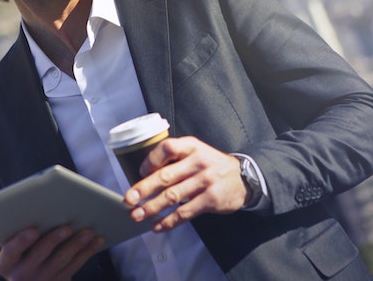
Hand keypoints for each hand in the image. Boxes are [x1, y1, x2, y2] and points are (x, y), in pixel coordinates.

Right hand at [0, 225, 103, 279]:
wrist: (28, 276)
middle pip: (39, 256)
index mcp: (6, 262)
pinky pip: (74, 267)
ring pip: (60, 262)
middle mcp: (20, 276)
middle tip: (67, 226)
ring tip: (88, 231)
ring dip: (76, 245)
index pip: (11, 251)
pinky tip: (96, 240)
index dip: (22, 241)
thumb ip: (25, 226)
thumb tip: (49, 203)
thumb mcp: (16, 242)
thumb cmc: (23, 246)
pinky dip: (87, 252)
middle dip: (54, 240)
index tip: (34, 229)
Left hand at [124, 136, 247, 231]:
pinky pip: (185, 212)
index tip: (141, 172)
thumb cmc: (212, 164)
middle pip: (166, 176)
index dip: (151, 160)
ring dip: (152, 208)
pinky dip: (169, 221)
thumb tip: (146, 174)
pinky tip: (157, 225)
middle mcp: (198, 162)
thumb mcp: (197, 152)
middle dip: (144, 189)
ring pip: (172, 196)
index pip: (167, 148)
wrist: (243, 178)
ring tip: (137, 215)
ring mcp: (205, 181)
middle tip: (129, 199)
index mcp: (192, 146)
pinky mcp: (210, 200)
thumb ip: (176, 158)